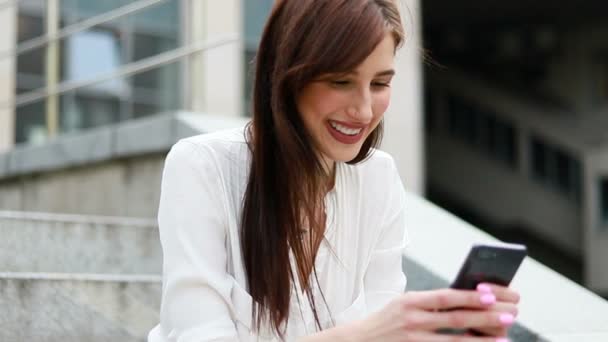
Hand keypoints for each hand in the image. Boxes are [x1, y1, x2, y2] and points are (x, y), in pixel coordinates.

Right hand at [355, 284, 518, 340]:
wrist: (359, 340)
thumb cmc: (387, 320)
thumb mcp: (403, 303)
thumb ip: (429, 303)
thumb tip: (465, 301)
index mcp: (410, 301)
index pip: (445, 296)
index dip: (469, 297)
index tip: (491, 296)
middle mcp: (412, 320)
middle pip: (455, 319)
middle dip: (484, 317)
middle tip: (508, 315)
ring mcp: (414, 340)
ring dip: (481, 340)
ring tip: (504, 338)